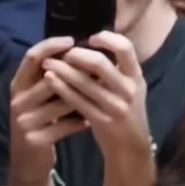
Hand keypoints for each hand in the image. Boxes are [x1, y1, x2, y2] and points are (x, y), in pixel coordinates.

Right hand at [8, 37, 87, 183]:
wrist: (28, 161)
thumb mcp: (37, 97)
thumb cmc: (39, 121)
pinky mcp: (34, 138)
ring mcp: (24, 120)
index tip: (72, 40)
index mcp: (18, 84)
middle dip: (75, 71)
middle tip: (100, 67)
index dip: (51, 46)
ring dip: (83, 97)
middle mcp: (18, 99)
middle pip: (49, 77)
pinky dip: (79, 122)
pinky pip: (63, 126)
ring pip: (60, 102)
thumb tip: (77, 50)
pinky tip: (90, 121)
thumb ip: (49, 76)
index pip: (32, 56)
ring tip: (103, 91)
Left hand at [41, 32, 151, 160]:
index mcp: (136, 76)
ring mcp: (115, 106)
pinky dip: (62, 87)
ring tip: (48, 63)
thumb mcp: (131, 88)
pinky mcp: (101, 120)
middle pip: (100, 63)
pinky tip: (50, 79)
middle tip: (64, 52)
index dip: (107, 38)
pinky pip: (77, 100)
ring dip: (63, 69)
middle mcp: (128, 89)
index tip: (91, 39)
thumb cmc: (126, 112)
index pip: (125, 48)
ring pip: (84, 82)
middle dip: (77, 55)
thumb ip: (118, 69)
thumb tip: (93, 45)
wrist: (131, 147)